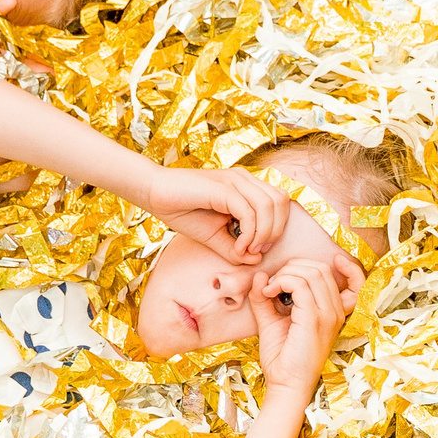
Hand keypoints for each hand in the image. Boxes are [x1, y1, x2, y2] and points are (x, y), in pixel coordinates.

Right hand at [143, 166, 290, 262]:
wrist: (155, 193)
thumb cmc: (183, 211)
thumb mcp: (214, 237)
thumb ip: (236, 248)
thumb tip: (257, 259)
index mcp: (246, 186)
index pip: (280, 202)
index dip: (277, 228)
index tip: (257, 249)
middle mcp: (244, 179)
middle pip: (282, 201)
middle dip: (275, 231)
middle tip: (256, 250)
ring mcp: (235, 180)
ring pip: (270, 205)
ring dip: (264, 234)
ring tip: (246, 249)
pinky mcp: (224, 188)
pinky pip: (249, 212)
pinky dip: (249, 234)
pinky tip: (237, 246)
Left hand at [252, 259, 357, 392]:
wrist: (286, 385)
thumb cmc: (283, 358)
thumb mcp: (272, 320)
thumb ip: (266, 297)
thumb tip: (261, 275)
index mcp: (334, 312)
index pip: (355, 279)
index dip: (344, 265)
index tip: (314, 264)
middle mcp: (336, 311)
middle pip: (321, 268)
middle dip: (293, 267)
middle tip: (273, 285)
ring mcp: (328, 314)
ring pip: (311, 272)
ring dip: (285, 274)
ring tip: (269, 290)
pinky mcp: (314, 319)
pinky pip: (299, 284)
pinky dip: (281, 282)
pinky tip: (268, 293)